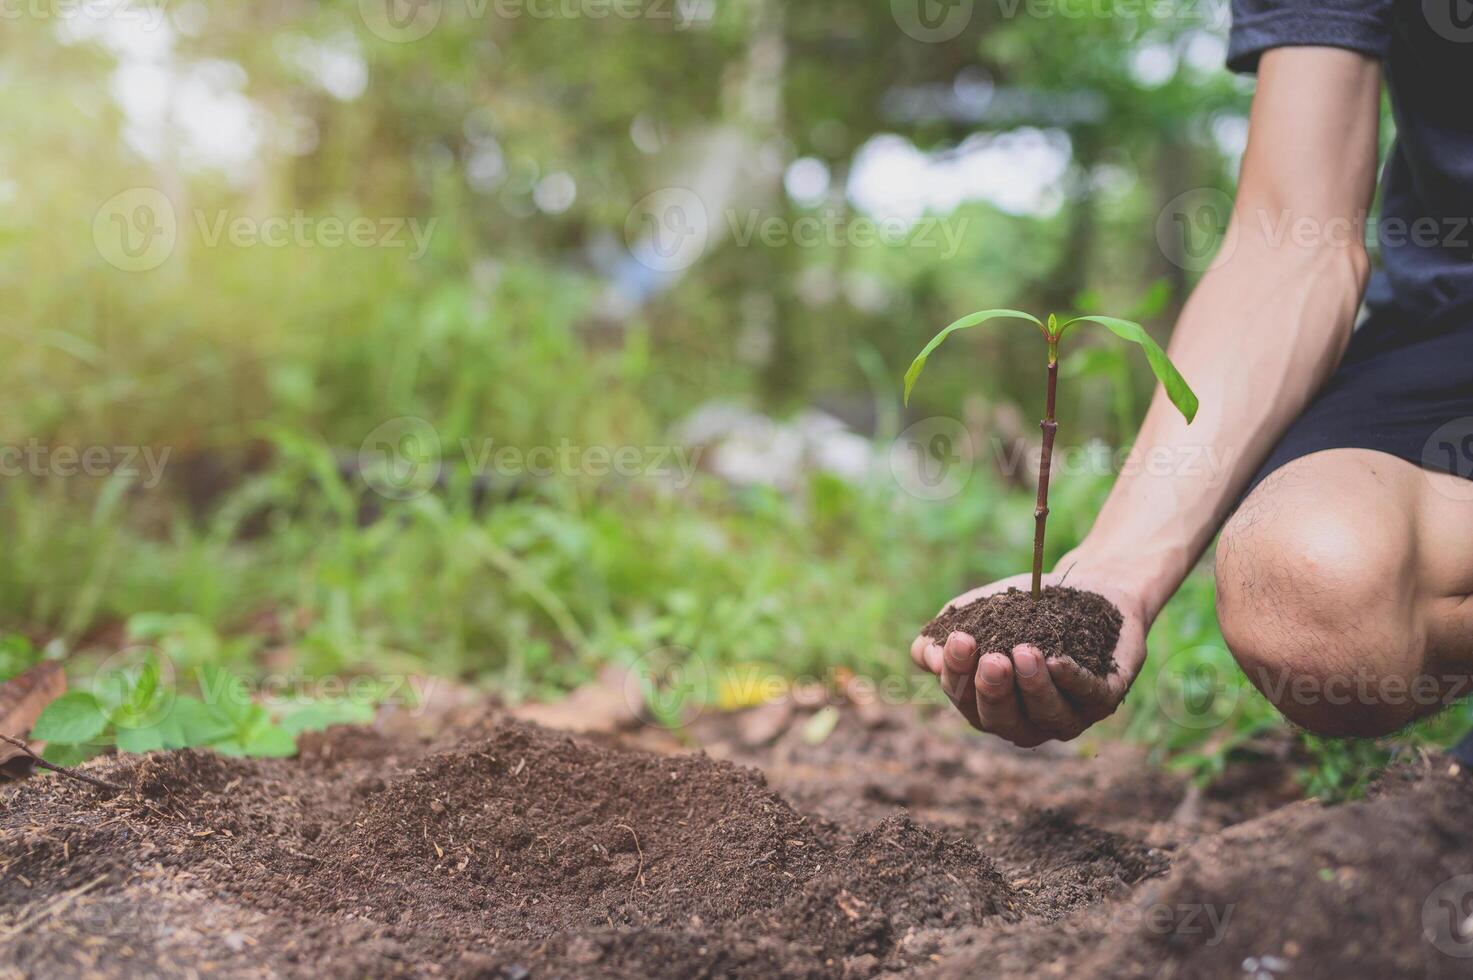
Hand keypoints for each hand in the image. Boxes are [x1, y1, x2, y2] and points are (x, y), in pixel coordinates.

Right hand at [909, 569, 1150, 746]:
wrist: (1087, 586)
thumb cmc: (1026, 607)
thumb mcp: (981, 613)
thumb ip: (949, 633)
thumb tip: (927, 656)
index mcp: (988, 703)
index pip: (964, 698)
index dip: (958, 674)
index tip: (960, 639)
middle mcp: (1026, 719)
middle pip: (1002, 720)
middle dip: (994, 691)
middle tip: (993, 660)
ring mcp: (1067, 714)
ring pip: (1047, 715)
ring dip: (1034, 687)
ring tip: (1026, 652)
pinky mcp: (1105, 699)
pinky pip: (1089, 697)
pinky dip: (1073, 681)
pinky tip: (1058, 659)